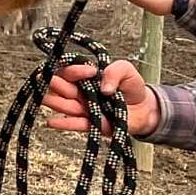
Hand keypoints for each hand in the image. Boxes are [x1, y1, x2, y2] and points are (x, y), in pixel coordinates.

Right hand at [42, 60, 159, 138]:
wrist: (144, 109)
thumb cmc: (132, 88)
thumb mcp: (126, 70)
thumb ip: (116, 71)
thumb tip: (104, 88)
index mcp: (85, 77)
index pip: (70, 71)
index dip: (75, 71)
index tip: (91, 71)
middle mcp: (81, 92)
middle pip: (61, 88)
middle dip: (57, 85)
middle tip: (56, 82)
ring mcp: (84, 108)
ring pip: (64, 105)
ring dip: (57, 103)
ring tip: (51, 100)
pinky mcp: (91, 124)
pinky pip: (74, 124)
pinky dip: (63, 124)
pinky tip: (51, 122)